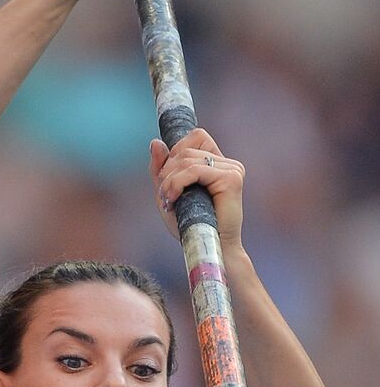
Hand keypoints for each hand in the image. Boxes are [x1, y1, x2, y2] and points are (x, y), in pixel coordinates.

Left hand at [149, 129, 245, 250]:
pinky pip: (195, 170)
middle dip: (167, 170)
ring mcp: (232, 169)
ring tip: (169, 200)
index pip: (195, 137)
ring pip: (188, 159)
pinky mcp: (231, 178)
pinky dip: (177, 183)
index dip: (175, 153)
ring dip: (169, 180)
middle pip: (187, 147)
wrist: (209, 249)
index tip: (166, 179)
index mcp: (217, 163)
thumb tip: (155, 142)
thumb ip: (161, 169)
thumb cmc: (191, 226)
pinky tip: (173, 199)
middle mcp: (228, 163)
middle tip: (165, 195)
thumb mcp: (169, 193)